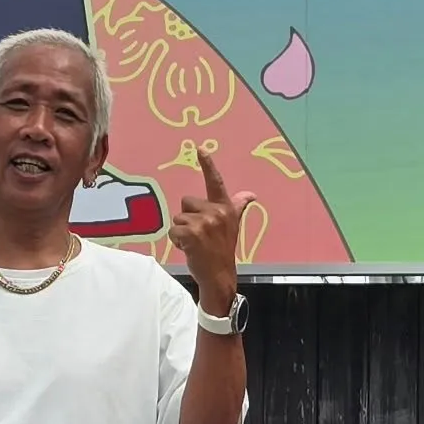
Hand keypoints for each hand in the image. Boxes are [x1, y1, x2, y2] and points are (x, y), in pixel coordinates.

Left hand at [168, 152, 255, 312]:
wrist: (219, 274)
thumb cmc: (222, 249)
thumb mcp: (232, 225)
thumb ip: (238, 206)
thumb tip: (251, 194)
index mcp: (225, 208)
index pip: (215, 182)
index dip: (208, 164)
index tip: (200, 148)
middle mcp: (216, 212)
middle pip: (186, 203)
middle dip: (188, 218)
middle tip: (199, 235)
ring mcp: (204, 222)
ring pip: (178, 218)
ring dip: (182, 232)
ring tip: (195, 243)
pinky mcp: (192, 233)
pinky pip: (173, 231)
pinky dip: (176, 241)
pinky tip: (189, 249)